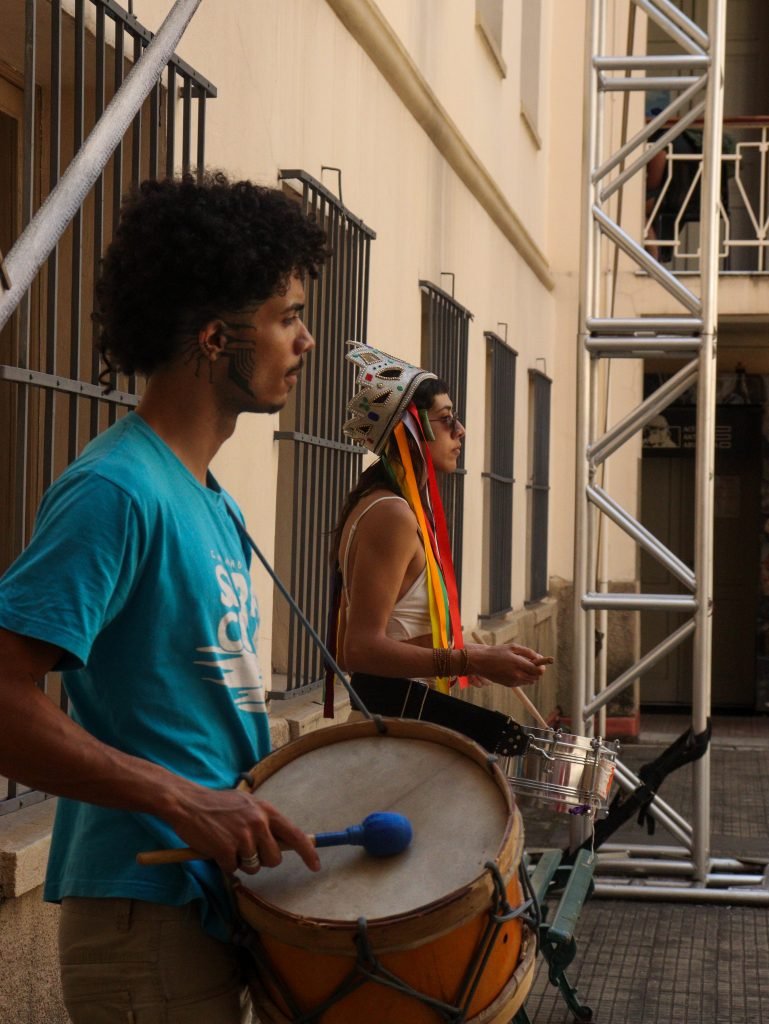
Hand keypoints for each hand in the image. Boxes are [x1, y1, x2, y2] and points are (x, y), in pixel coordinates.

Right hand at [164, 784, 320, 875]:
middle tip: (246, 850)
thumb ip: (264, 822)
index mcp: (266, 811)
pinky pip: (233, 870)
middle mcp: (258, 823)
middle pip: (275, 859)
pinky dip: (224, 864)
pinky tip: (216, 848)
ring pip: (254, 867)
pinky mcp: (225, 850)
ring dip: (241, 863)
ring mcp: (242, 837)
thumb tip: (284, 842)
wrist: (188, 803)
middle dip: (263, 860)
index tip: (315, 866)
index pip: (295, 835)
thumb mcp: (247, 806)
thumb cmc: (218, 806)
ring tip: (228, 844)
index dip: (308, 852)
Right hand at [466, 642, 550, 688]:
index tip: (541, 661)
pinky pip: (522, 683)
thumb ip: (528, 652)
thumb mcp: (512, 647)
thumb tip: (539, 657)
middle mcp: (517, 675)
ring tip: (522, 665)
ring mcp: (513, 681)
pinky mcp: (509, 685)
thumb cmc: (496, 652)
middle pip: (536, 677)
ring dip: (530, 674)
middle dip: (537, 670)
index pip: (538, 671)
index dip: (542, 666)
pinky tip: (515, 670)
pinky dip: (523, 677)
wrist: (480, 662)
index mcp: (518, 664)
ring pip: (530, 681)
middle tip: (532, 662)